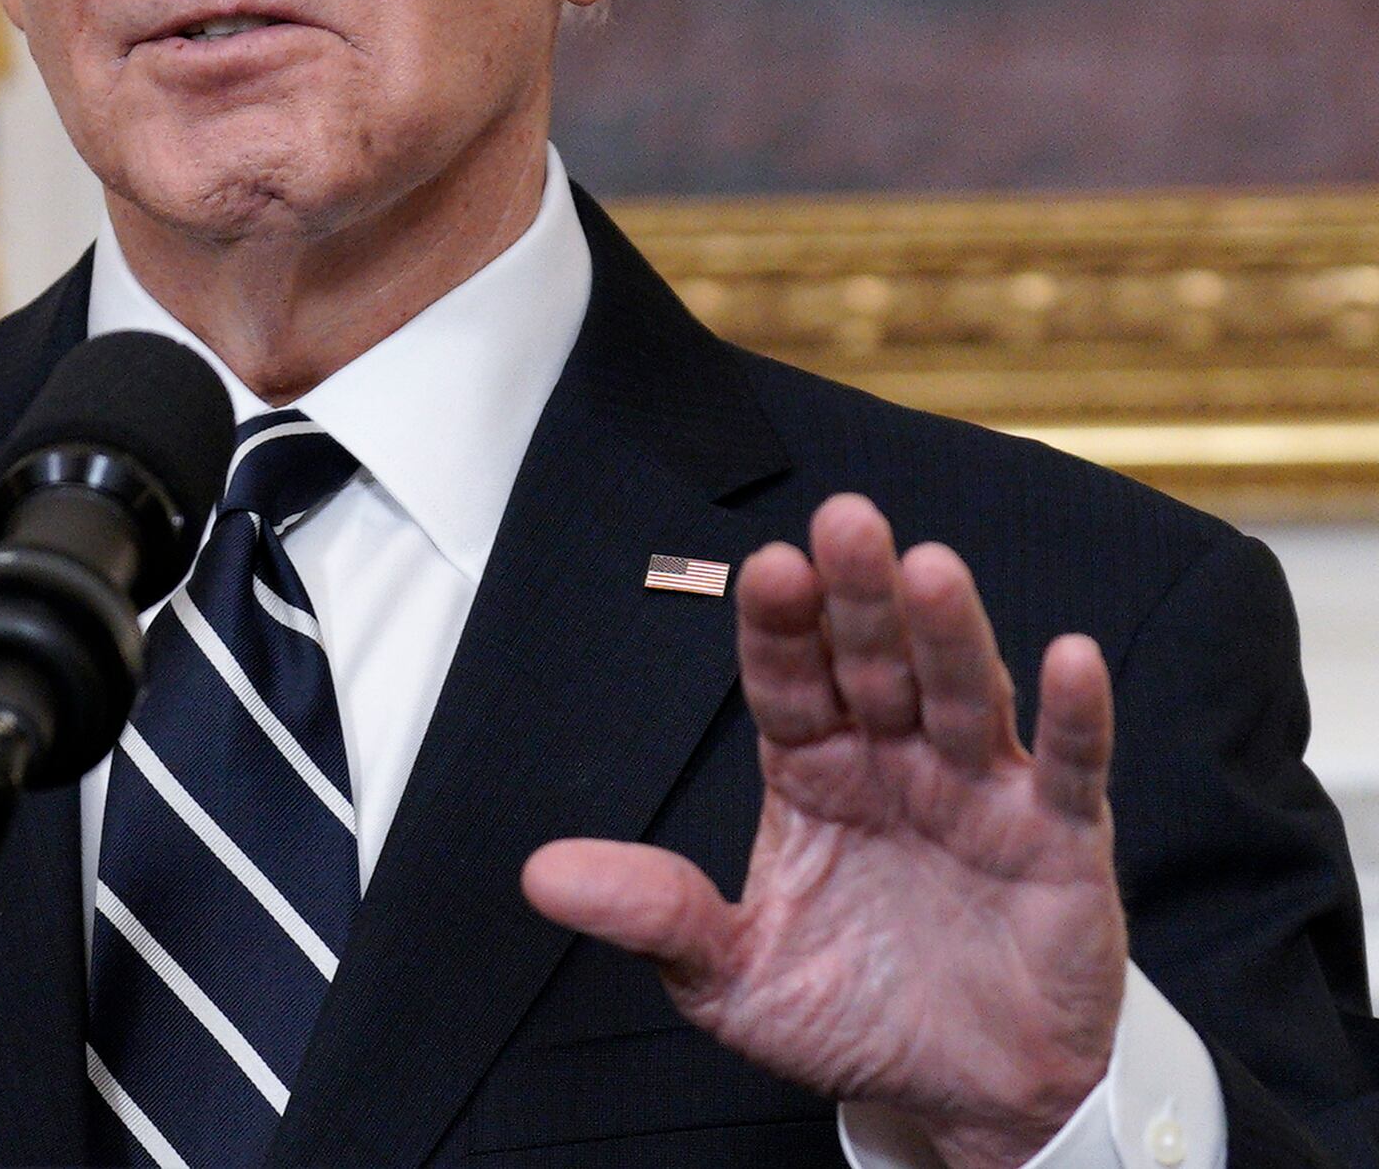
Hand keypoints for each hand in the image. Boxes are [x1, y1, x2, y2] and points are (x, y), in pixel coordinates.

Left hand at [522, 495, 1125, 1168]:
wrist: (963, 1097)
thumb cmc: (851, 1016)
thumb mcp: (731, 977)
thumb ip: (655, 916)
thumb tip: (543, 875)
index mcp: (811, 772)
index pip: (787, 682)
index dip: (779, 628)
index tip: (767, 568)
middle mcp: (893, 761)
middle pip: (873, 663)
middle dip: (857, 596)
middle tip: (844, 521)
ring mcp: (978, 791)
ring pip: (963, 692)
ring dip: (950, 631)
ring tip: (930, 570)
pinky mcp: (1058, 840)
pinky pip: (1071, 768)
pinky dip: (1075, 716)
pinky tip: (1070, 659)